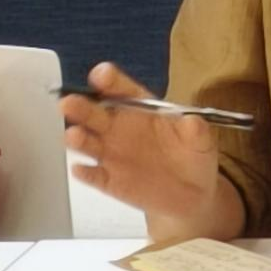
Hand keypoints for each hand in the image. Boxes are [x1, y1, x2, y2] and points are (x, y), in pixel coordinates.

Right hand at [60, 62, 220, 222]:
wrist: (192, 195)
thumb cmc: (193, 156)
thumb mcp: (202, 140)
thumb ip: (196, 129)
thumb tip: (192, 121)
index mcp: (141, 108)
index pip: (123, 90)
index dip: (110, 81)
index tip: (101, 75)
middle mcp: (120, 127)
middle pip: (96, 113)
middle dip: (81, 106)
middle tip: (69, 103)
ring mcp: (112, 154)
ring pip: (88, 142)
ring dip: (78, 138)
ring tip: (73, 135)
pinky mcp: (110, 181)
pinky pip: (94, 176)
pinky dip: (86, 173)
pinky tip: (80, 170)